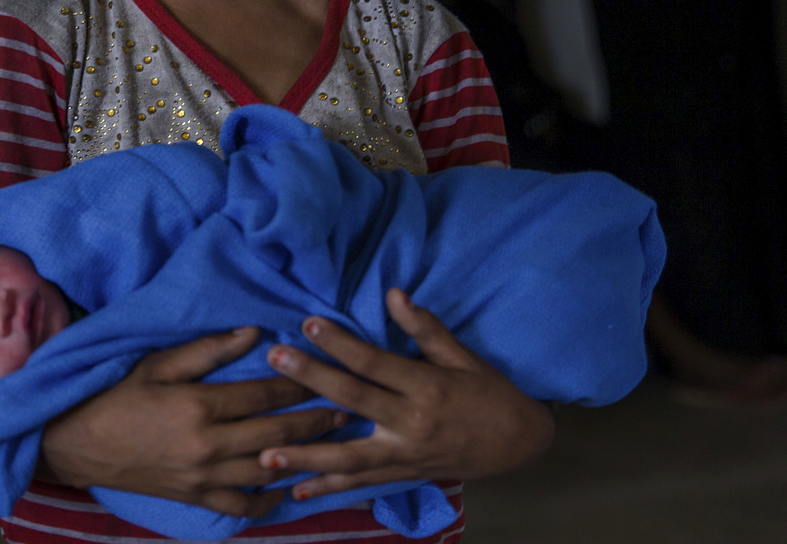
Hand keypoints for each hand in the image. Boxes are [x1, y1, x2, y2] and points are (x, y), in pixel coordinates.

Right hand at [40, 327, 347, 517]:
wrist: (78, 444)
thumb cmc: (118, 397)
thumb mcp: (158, 364)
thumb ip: (208, 350)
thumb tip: (254, 333)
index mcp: (198, 405)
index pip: (263, 395)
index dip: (297, 383)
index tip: (325, 372)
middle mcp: (207, 444)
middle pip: (277, 434)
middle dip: (317, 421)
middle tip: (348, 410)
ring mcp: (204, 477)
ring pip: (268, 470)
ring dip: (306, 459)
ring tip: (335, 447)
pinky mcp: (196, 498)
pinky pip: (242, 505)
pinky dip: (269, 501)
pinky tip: (288, 490)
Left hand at [259, 289, 554, 501]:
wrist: (519, 444)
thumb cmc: (489, 393)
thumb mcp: (462, 356)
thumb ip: (425, 328)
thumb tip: (393, 294)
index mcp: (426, 388)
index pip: (374, 362)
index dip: (339, 342)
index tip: (307, 324)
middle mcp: (412, 423)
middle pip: (353, 400)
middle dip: (311, 381)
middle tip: (274, 362)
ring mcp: (405, 454)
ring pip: (349, 456)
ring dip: (307, 456)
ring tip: (267, 453)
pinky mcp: (402, 475)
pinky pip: (360, 484)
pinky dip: (328, 489)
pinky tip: (295, 492)